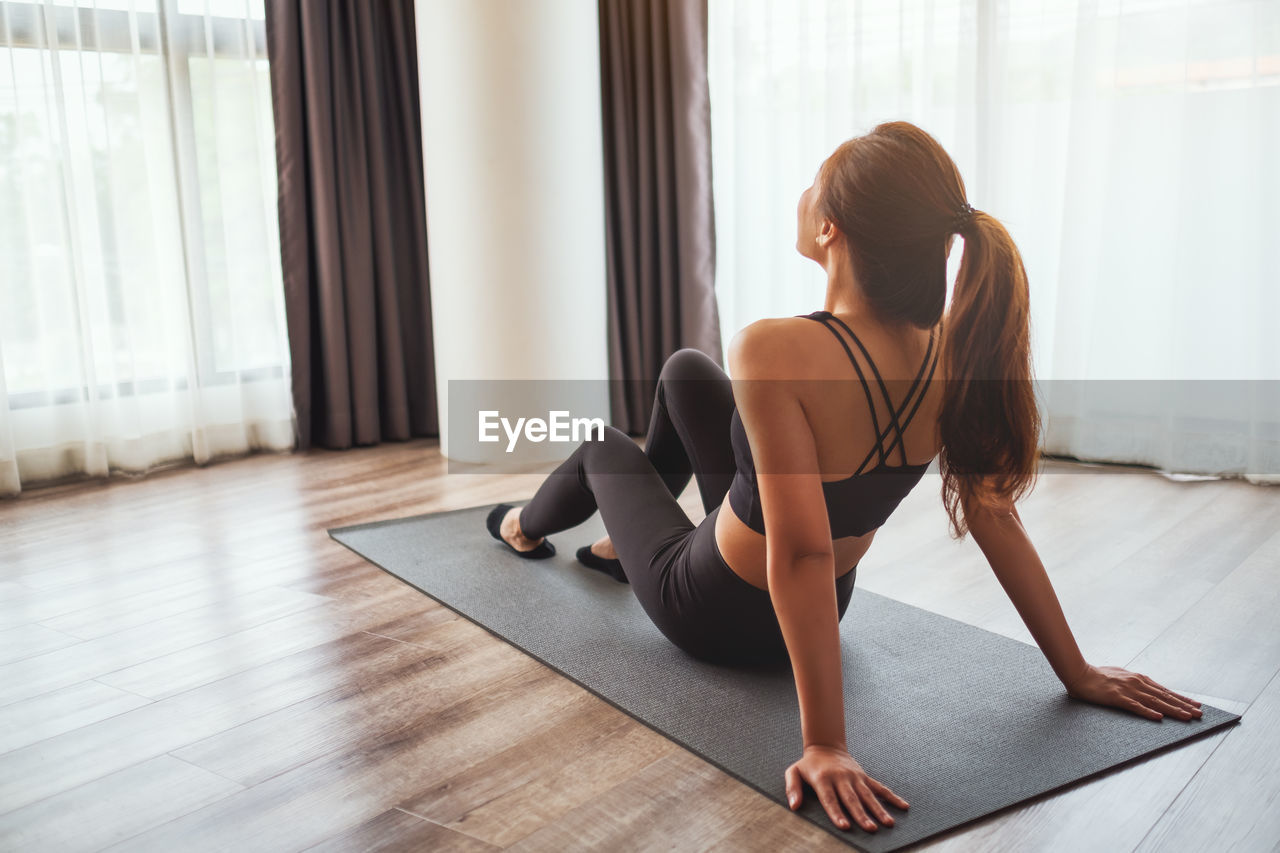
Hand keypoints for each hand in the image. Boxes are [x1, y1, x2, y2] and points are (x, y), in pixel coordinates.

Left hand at [784, 744, 908, 831]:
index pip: (830, 799)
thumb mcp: (794, 772)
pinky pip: (879, 787)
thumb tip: (794, 806)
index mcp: (823, 779)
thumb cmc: (808, 764)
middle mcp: (841, 778)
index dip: (837, 813)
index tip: (845, 826)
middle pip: (852, 799)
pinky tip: (903, 806)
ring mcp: (855, 777)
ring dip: (879, 809)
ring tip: (888, 823)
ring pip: (868, 795)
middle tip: (871, 829)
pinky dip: (892, 797)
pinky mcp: (864, 776)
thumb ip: (792, 788)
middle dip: (861, 815)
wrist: (825, 746)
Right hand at [1066, 664, 1202, 720]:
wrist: (1080, 674)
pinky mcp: (1117, 697)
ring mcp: (1128, 690)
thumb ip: (1135, 682)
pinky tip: (1158, 718)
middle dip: (1184, 705)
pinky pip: (1135, 706)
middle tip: (1199, 713)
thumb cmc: (1099, 675)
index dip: (1182, 698)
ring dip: (1172, 710)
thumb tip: (1146, 686)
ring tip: (1187, 717)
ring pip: (1155, 702)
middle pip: (1165, 696)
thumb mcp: (1121, 675)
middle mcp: (1137, 683)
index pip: (1165, 691)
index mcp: (1139, 679)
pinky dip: (1147, 712)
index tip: (1196, 705)